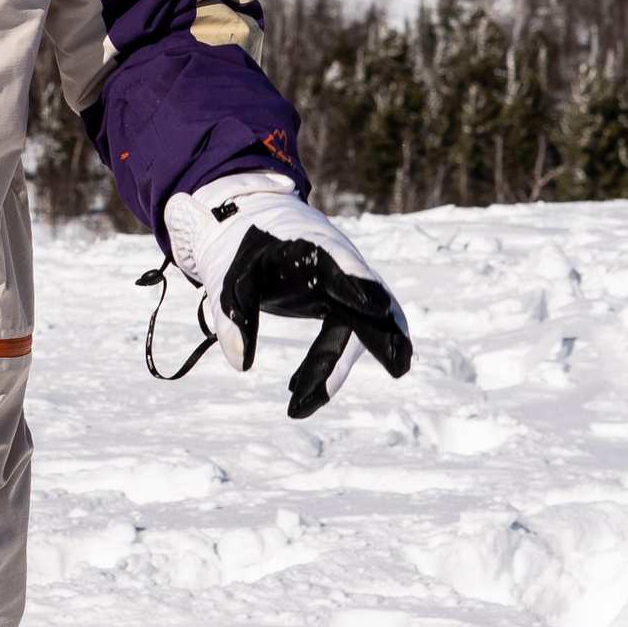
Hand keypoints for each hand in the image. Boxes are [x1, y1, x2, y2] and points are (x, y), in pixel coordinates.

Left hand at [163, 169, 412, 416]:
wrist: (253, 222)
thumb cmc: (242, 243)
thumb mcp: (227, 276)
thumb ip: (233, 316)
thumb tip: (241, 364)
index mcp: (313, 249)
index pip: (341, 267)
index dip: (358, 286)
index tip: (377, 307)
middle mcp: (338, 267)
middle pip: (366, 304)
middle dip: (383, 335)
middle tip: (400, 367)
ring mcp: (343, 286)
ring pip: (355, 330)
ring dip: (338, 367)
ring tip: (312, 404)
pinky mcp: (339, 303)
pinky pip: (340, 339)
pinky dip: (326, 367)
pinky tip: (301, 396)